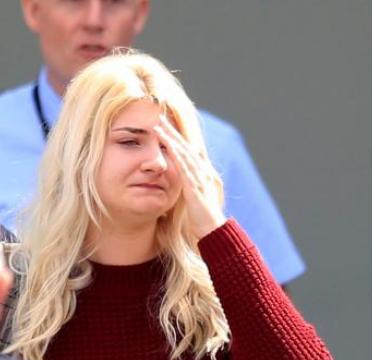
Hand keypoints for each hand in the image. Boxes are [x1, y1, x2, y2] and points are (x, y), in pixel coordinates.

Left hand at [154, 116, 225, 239]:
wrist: (213, 231)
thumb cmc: (200, 216)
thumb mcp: (190, 195)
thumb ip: (184, 184)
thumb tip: (175, 176)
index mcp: (199, 172)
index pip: (186, 149)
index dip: (174, 135)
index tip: (162, 123)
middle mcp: (201, 171)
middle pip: (185, 146)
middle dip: (171, 130)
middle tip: (158, 116)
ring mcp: (199, 178)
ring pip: (184, 154)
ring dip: (171, 139)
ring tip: (158, 127)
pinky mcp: (196, 188)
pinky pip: (185, 169)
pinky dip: (177, 157)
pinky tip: (169, 147)